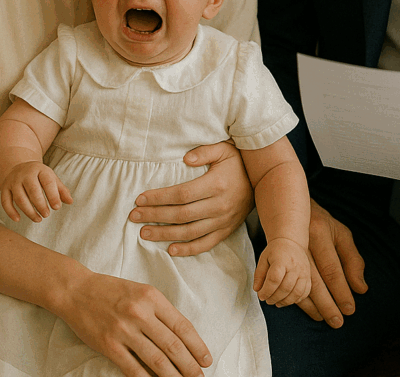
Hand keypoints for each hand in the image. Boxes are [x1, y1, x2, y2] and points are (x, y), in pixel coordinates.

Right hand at [0, 162, 71, 222]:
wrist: (20, 166)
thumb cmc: (39, 176)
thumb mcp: (51, 178)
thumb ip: (61, 190)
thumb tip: (70, 202)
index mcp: (40, 169)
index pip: (47, 182)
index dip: (53, 196)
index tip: (57, 207)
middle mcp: (25, 174)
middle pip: (33, 191)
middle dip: (40, 204)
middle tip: (47, 215)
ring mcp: (13, 181)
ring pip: (20, 198)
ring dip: (29, 211)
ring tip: (38, 219)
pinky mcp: (4, 188)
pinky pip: (5, 201)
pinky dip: (10, 212)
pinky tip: (18, 219)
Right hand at [59, 270, 211, 376]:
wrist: (77, 290)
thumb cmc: (112, 290)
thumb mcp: (141, 291)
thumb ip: (159, 311)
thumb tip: (180, 338)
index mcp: (152, 297)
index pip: (181, 325)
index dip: (197, 345)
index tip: (207, 359)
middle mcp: (140, 312)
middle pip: (172, 345)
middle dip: (190, 365)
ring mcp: (124, 330)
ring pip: (156, 360)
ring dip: (173, 376)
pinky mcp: (109, 345)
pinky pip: (132, 368)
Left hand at [129, 141, 253, 255]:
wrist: (265, 180)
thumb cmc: (239, 161)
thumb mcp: (224, 149)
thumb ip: (204, 151)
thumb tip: (185, 158)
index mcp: (215, 185)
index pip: (181, 195)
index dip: (159, 198)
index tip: (140, 199)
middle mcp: (219, 206)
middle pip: (181, 215)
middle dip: (155, 216)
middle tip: (134, 217)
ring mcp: (223, 221)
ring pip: (189, 232)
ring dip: (165, 234)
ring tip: (144, 233)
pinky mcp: (226, 231)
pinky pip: (205, 244)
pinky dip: (188, 249)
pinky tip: (171, 249)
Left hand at [254, 237, 310, 305]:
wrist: (291, 242)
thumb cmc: (275, 251)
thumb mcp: (263, 258)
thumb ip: (259, 274)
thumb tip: (257, 290)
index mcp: (281, 260)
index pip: (274, 279)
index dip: (267, 290)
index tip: (261, 296)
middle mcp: (294, 266)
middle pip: (285, 288)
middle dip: (274, 297)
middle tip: (267, 300)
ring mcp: (304, 272)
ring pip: (296, 293)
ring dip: (285, 302)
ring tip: (276, 302)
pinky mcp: (308, 276)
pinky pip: (304, 292)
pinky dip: (295, 300)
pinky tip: (287, 299)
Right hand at [296, 199, 366, 327]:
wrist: (290, 210)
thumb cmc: (321, 224)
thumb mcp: (341, 234)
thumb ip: (353, 260)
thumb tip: (360, 288)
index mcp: (319, 233)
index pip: (331, 268)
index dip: (341, 291)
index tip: (349, 309)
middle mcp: (301, 242)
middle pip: (314, 280)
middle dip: (327, 304)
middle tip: (338, 322)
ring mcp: (287, 251)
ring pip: (298, 284)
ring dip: (312, 306)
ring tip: (323, 318)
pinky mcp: (277, 259)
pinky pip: (287, 284)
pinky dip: (297, 300)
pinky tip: (307, 309)